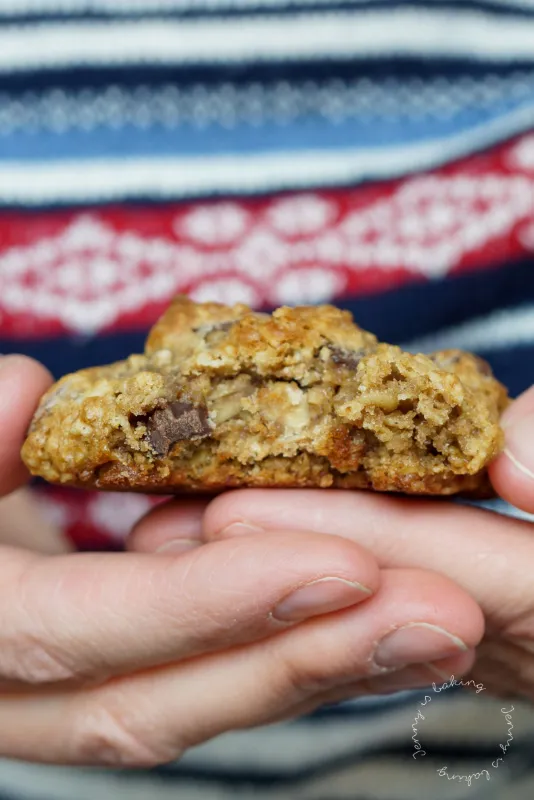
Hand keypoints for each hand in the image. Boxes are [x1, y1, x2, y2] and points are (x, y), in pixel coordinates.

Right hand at [0, 355, 482, 765]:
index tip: (338, 567)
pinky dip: (297, 662)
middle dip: (302, 664)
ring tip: (437, 630)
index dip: (202, 605)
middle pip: (155, 704)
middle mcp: (17, 692)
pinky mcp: (125, 674)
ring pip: (198, 708)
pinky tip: (376, 631)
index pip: (77, 630)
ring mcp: (72, 697)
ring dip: (323, 672)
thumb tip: (22, 387)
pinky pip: (212, 686)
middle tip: (438, 620)